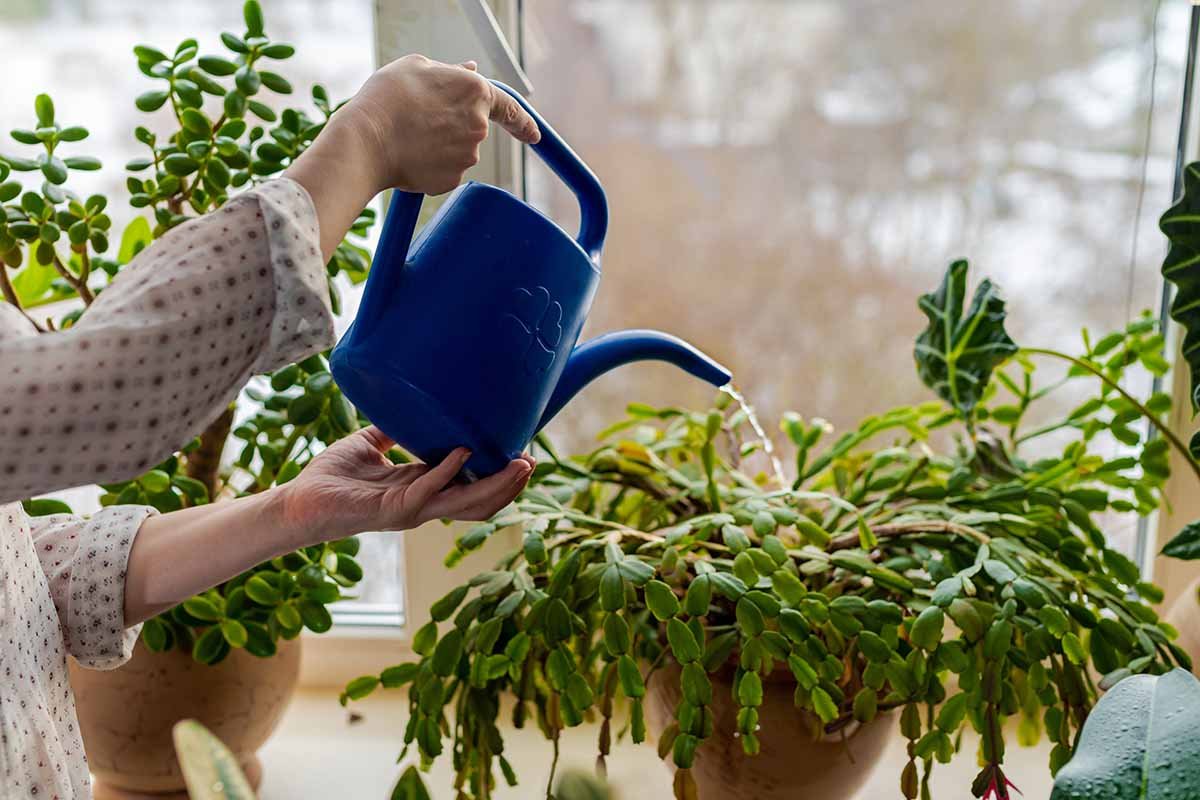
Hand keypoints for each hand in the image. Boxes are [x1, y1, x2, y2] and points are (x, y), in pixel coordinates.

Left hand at [278, 426, 533, 542]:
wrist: (298, 502)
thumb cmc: (332, 476)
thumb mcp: (370, 443)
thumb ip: (393, 427)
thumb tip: (410, 398)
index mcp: (423, 489)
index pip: (472, 488)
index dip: (500, 476)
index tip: (524, 456)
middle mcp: (423, 504)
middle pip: (479, 502)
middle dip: (509, 486)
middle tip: (532, 463)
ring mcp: (410, 510)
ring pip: (464, 505)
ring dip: (494, 485)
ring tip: (518, 465)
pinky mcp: (391, 510)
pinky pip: (427, 491)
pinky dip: (447, 471)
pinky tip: (462, 451)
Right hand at [334, 54, 539, 195]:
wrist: (366, 140)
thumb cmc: (388, 98)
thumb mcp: (416, 67)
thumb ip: (450, 72)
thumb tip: (469, 71)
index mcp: (475, 92)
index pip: (509, 108)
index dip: (522, 122)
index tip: (533, 135)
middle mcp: (478, 126)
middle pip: (471, 128)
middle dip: (450, 126)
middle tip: (417, 120)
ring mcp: (467, 156)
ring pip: (456, 151)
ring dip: (437, 145)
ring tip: (407, 135)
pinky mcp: (452, 180)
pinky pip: (444, 171)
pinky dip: (429, 165)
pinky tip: (408, 155)